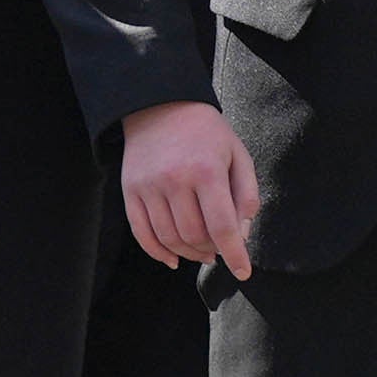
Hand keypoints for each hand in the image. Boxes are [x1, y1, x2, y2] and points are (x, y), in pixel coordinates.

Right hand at [119, 100, 257, 279]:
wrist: (160, 105)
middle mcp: (174, 180)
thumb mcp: (238, 155)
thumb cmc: (206, 132)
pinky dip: (157, 252)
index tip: (243, 272)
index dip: (235, 255)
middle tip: (219, 249)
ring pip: (169, 238)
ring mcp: (148, 186)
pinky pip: (141, 232)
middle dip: (211, 251)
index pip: (222, 226)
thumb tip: (241, 235)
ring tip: (200, 252)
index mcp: (206, 170)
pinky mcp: (130, 190)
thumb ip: (246, 195)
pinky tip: (172, 259)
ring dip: (188, 253)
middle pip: (194, 236)